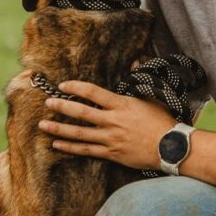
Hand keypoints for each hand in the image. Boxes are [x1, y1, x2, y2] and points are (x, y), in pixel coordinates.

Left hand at [39, 81, 176, 171]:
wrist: (171, 147)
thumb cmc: (162, 121)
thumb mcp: (151, 97)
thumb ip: (138, 79)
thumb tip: (136, 61)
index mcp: (121, 104)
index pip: (93, 92)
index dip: (76, 88)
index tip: (63, 86)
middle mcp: (113, 121)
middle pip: (81, 112)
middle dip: (62, 107)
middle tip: (48, 103)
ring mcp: (111, 138)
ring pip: (79, 133)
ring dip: (59, 128)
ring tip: (43, 125)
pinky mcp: (112, 153)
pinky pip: (86, 150)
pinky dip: (70, 147)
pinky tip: (57, 144)